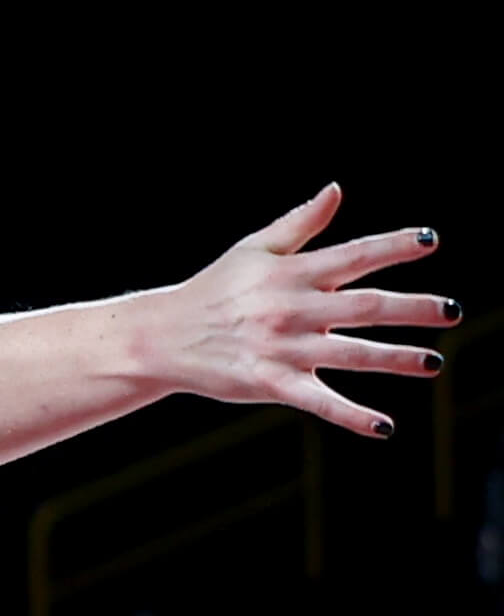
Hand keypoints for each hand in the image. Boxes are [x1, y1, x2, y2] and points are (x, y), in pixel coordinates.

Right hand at [163, 183, 455, 436]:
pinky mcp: (270, 383)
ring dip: (395, 359)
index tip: (429, 241)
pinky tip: (384, 426)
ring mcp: (282, 348)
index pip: (352, 255)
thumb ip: (300, 223)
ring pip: (351, 354)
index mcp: (290, 273)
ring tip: (432, 363)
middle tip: (452, 311)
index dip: (392, 247)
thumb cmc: (213, 290)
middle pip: (364, 306)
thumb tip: (337, 189)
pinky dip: (351, 416)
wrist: (162, 336)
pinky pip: (318, 401)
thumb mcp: (252, 250)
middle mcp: (291, 308)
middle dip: (413, 308)